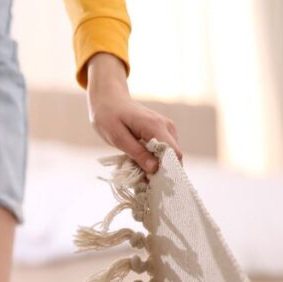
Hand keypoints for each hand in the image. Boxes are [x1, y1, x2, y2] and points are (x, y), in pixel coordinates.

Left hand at [86, 53, 182, 173]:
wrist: (109, 98)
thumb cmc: (108, 116)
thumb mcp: (117, 137)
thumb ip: (136, 153)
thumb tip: (154, 169)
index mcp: (155, 127)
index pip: (174, 154)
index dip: (168, 171)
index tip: (154, 183)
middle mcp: (166, 127)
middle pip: (174, 157)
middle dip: (161, 171)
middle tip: (142, 181)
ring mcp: (167, 128)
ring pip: (170, 155)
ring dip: (156, 166)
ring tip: (138, 170)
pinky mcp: (164, 131)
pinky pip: (164, 150)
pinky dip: (154, 159)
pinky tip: (140, 161)